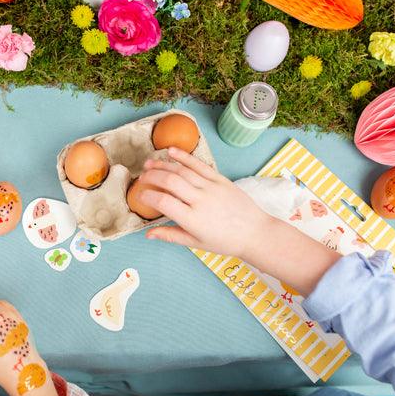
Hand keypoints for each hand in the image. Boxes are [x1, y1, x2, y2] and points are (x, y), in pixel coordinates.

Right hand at [138, 147, 272, 260]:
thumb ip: (170, 235)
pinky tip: (170, 152)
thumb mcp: (195, 243)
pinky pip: (199, 165)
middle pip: (170, 181)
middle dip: (152, 176)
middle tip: (141, 177)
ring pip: (182, 170)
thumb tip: (148, 234)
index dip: (147, 196)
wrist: (254, 233)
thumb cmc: (225, 241)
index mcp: (193, 220)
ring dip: (163, 165)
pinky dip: (183, 156)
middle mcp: (201, 201)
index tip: (140, 195)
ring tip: (149, 164)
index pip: (163, 202)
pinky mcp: (220, 179)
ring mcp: (212, 188)